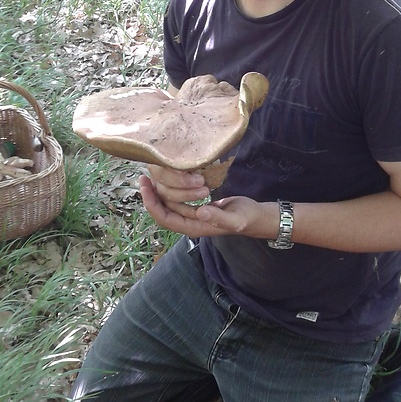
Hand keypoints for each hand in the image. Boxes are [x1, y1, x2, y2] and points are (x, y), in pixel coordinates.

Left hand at [139, 167, 274, 238]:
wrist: (257, 216)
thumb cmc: (248, 218)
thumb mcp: (236, 218)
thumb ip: (218, 217)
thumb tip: (200, 212)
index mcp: (195, 228)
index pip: (165, 219)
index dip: (152, 205)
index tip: (145, 189)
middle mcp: (190, 222)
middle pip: (162, 211)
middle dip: (150, 196)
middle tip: (142, 177)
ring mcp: (193, 214)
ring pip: (169, 204)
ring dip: (158, 191)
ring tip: (150, 174)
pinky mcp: (198, 206)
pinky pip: (178, 199)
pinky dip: (170, 188)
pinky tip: (168, 176)